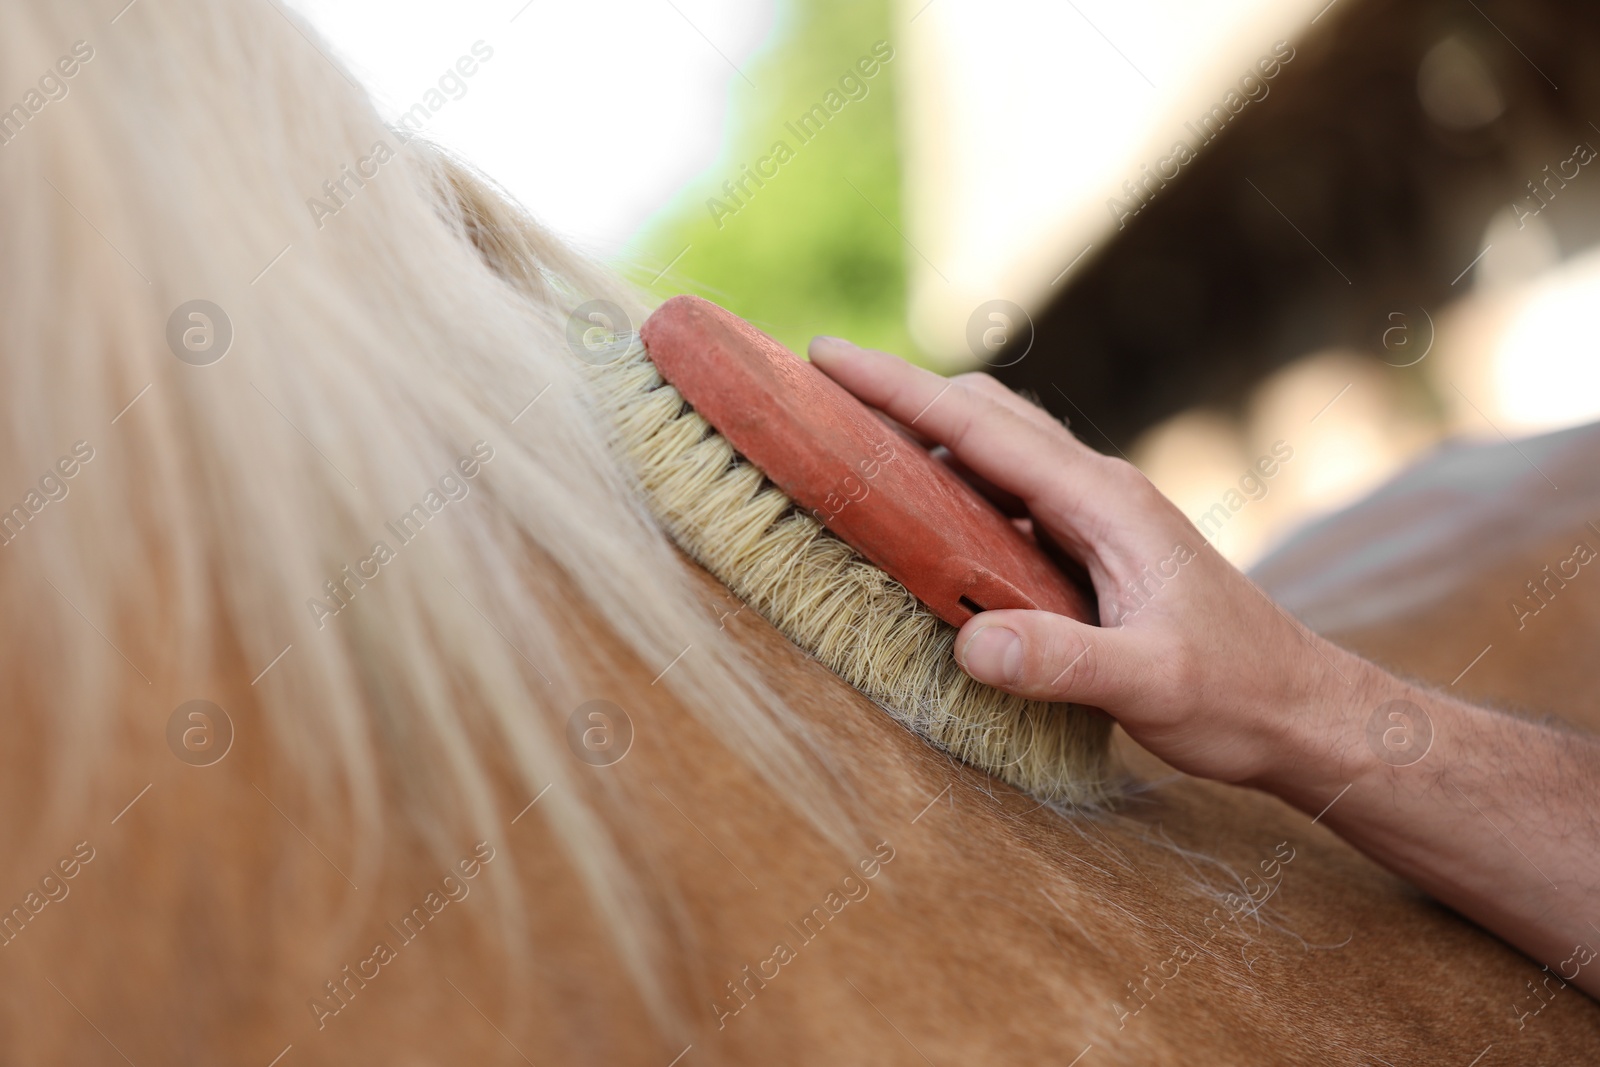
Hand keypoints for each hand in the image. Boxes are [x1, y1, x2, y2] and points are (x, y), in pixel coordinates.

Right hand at [807, 336, 1373, 786]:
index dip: (900, 390)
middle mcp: (1099, 492)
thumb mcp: (1150, 683)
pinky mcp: (1093, 550)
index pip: (983, 429)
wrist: (1303, 711)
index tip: (826, 356)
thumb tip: (967, 644)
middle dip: (901, 392)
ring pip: (997, 450)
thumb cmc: (1238, 694)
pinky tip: (923, 515)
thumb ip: (1063, 662)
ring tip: (852, 438)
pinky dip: (955, 485)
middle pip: (985, 415)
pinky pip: (1008, 498)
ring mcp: (1097, 518)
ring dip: (927, 433)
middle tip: (819, 385)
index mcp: (1106, 501)